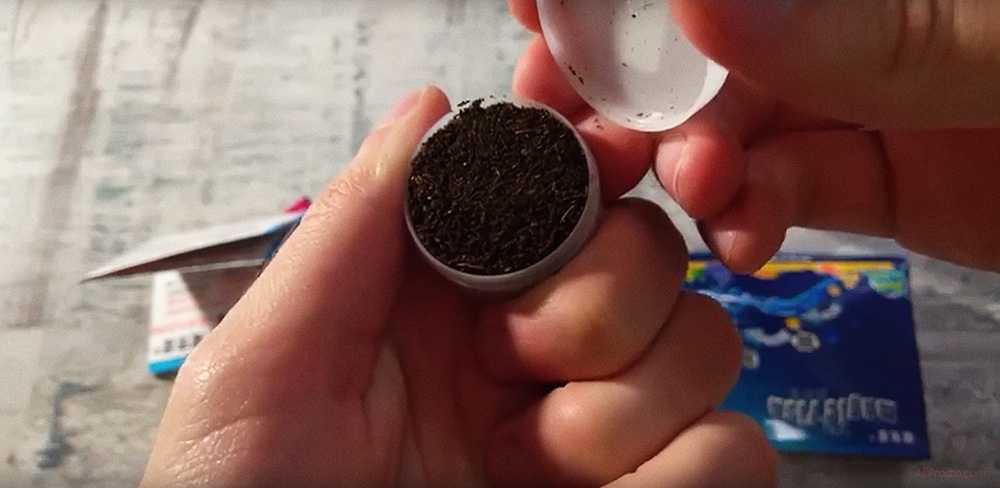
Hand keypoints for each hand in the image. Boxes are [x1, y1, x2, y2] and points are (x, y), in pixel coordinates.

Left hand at [140, 86, 776, 486]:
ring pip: (706, 347)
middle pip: (654, 254)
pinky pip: (734, 454)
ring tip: (522, 462)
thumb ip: (348, 235)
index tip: (603, 167)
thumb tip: (432, 111)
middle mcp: (535, 349)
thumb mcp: (265, 368)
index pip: (563, 188)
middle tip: (508, 359)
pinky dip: (680, 475)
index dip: (594, 166)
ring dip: (622, 406)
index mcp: (453, 295)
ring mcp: (597, 428)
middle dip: (597, 300)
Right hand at [509, 0, 999, 272]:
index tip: (535, 8)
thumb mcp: (988, 39)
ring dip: (688, 161)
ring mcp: (851, 95)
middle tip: (570, 122)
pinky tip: (738, 241)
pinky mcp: (869, 172)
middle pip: (701, 44)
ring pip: (730, 121)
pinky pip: (784, 189)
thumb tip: (702, 3)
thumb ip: (858, 28)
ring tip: (690, 186)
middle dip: (628, 84)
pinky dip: (747, 218)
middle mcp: (839, 19)